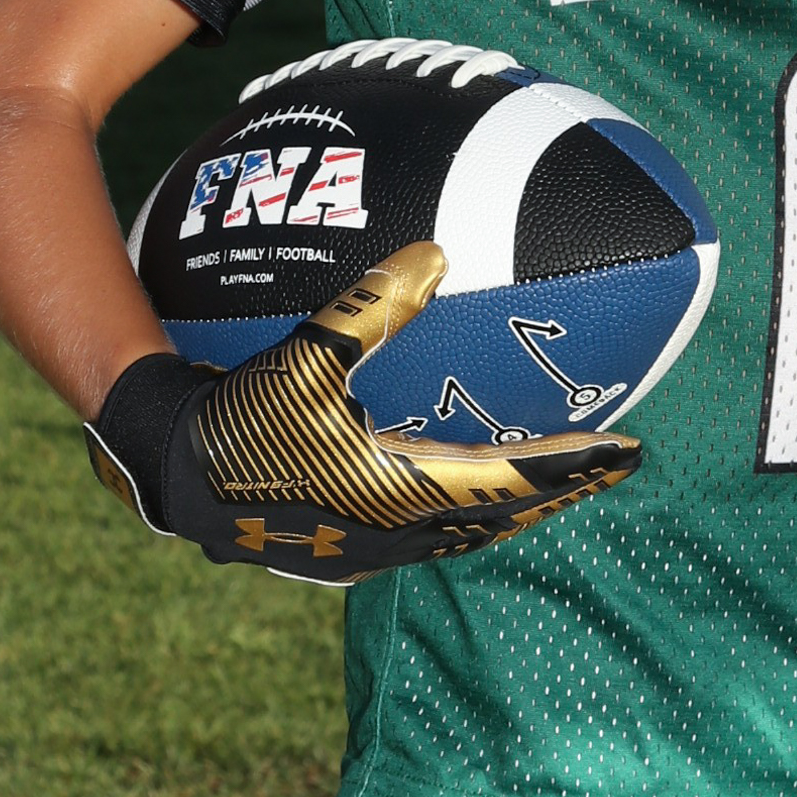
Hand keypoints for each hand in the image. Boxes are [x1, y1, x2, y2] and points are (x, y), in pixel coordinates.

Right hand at [85, 243, 640, 583]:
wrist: (167, 476)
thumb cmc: (232, 414)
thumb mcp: (301, 354)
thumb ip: (371, 304)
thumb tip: (436, 249)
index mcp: (397, 491)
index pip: (512, 482)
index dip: (574, 466)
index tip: (630, 448)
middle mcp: (394, 531)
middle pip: (502, 515)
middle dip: (558, 488)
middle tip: (609, 462)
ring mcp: (368, 546)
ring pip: (467, 530)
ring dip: (515, 502)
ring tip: (553, 475)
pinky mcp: (342, 544)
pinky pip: (428, 528)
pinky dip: (466, 504)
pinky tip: (463, 476)